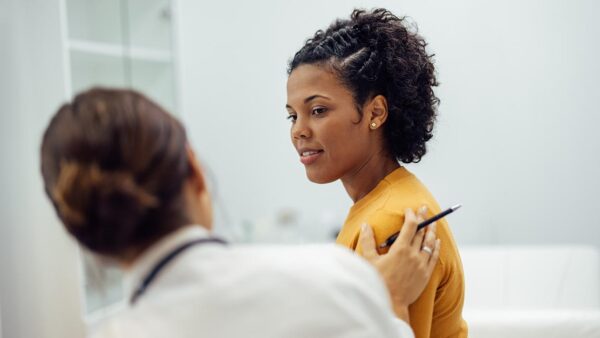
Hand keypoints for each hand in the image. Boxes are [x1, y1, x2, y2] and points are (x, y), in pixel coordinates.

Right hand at [358, 207, 440, 322]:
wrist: (391, 303)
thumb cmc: (378, 281)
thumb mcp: (368, 260)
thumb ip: (367, 241)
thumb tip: (365, 225)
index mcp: (400, 249)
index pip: (410, 226)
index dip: (411, 216)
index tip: (409, 210)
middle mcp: (413, 255)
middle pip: (421, 232)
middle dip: (423, 219)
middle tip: (424, 209)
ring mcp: (421, 264)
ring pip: (429, 243)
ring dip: (432, 231)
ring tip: (433, 222)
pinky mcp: (426, 274)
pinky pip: (434, 256)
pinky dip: (435, 247)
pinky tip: (436, 241)